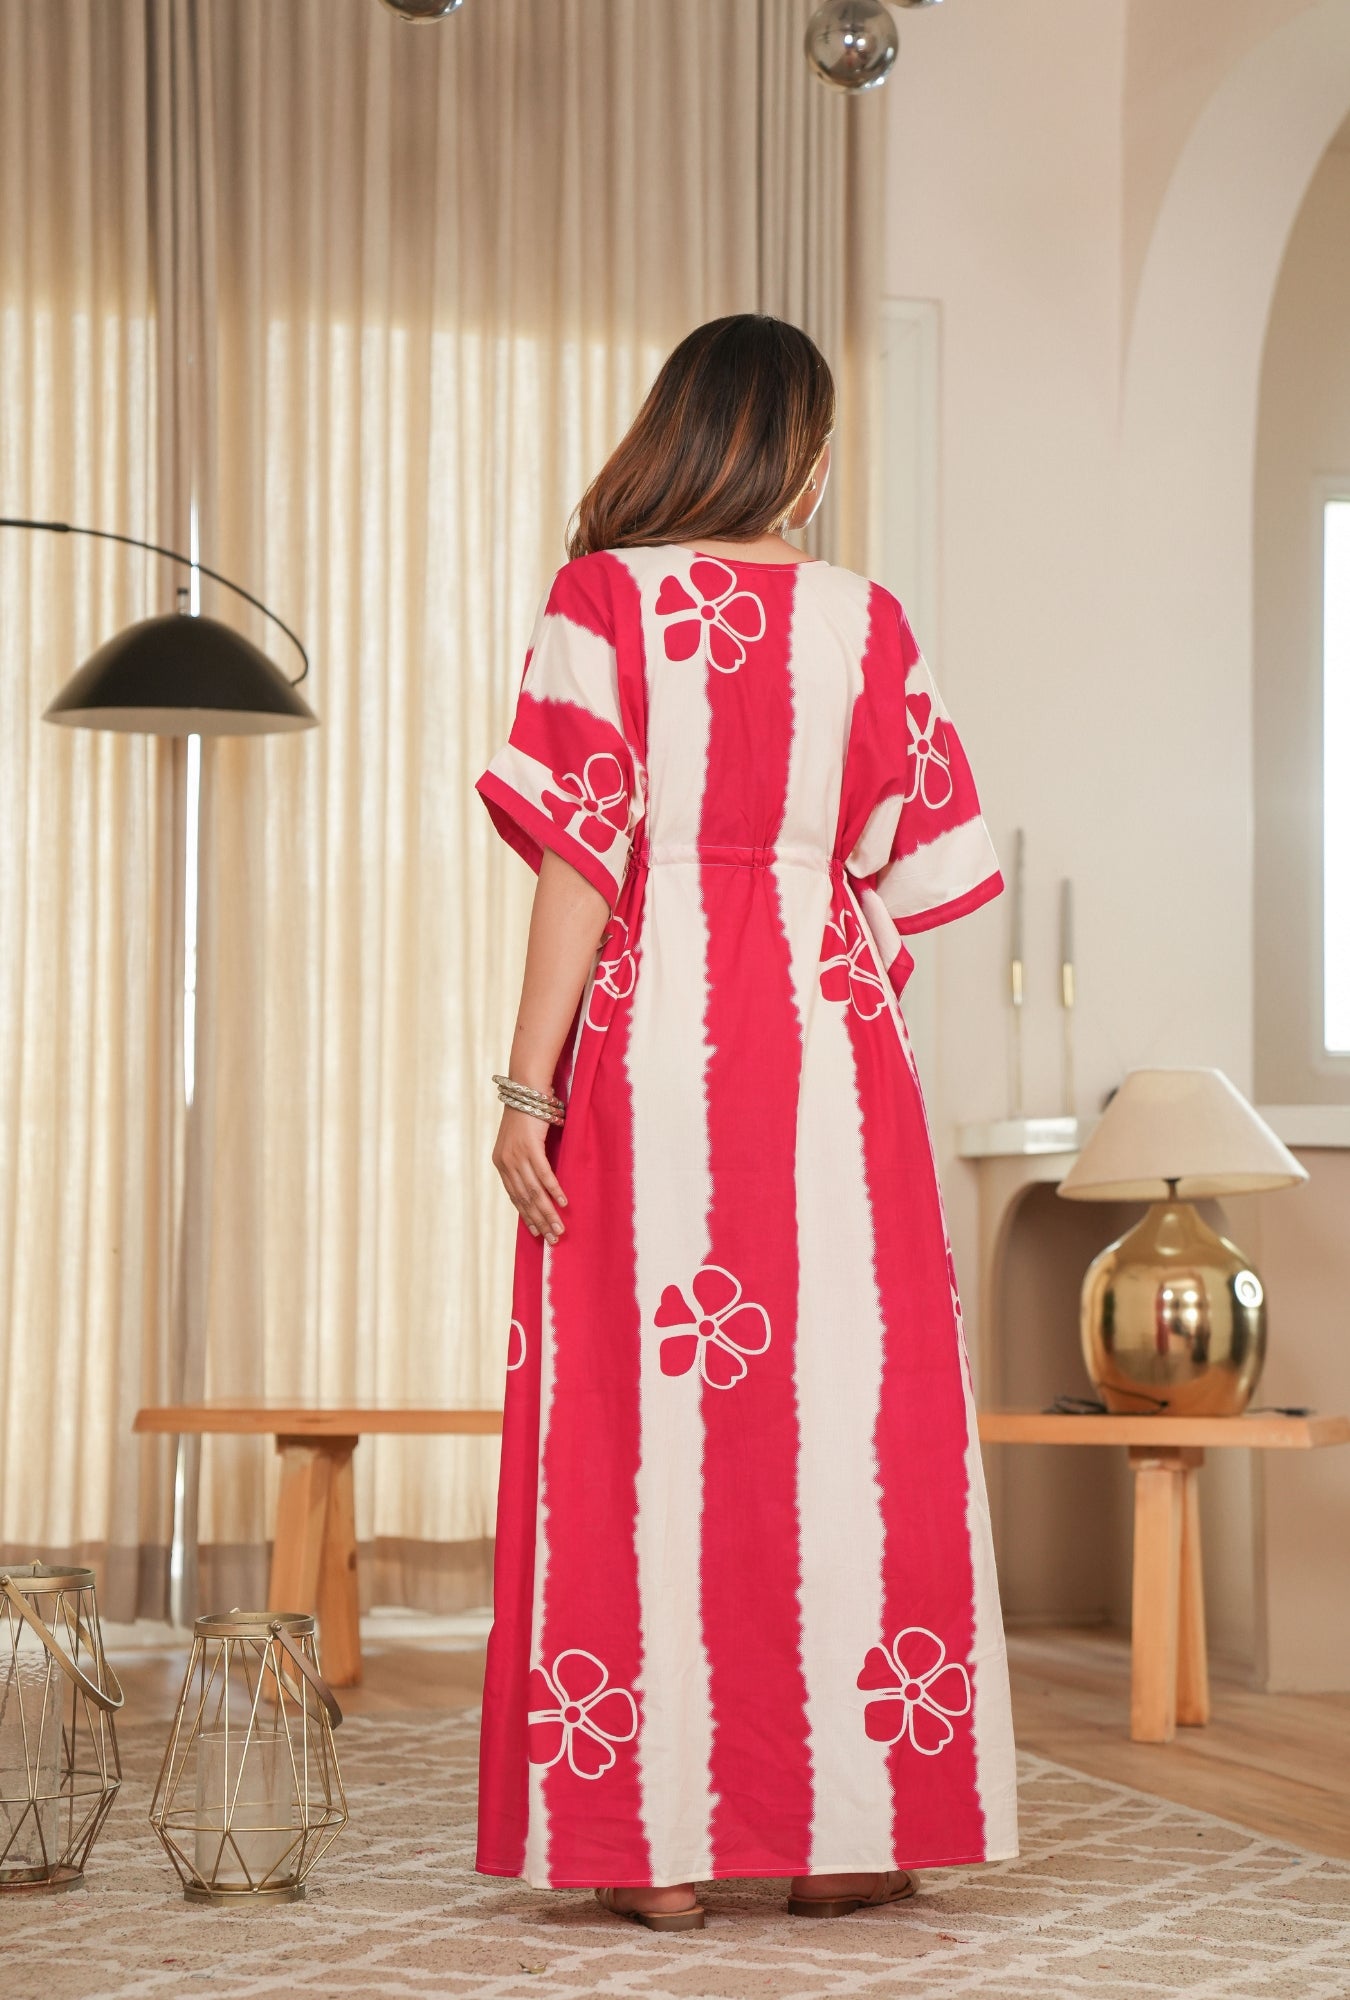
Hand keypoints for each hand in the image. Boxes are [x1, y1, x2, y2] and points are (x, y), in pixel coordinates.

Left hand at [492, 1107, 568, 1243]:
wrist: (526, 1091)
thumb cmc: (528, 1115)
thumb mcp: (522, 1142)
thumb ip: (526, 1161)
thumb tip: (540, 1182)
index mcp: (501, 1163)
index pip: (515, 1197)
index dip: (527, 1216)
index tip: (538, 1232)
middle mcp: (506, 1162)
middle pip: (524, 1199)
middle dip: (540, 1221)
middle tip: (553, 1238)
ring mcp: (517, 1155)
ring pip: (533, 1191)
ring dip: (548, 1212)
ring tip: (560, 1228)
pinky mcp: (529, 1147)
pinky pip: (543, 1174)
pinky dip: (554, 1190)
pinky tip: (563, 1202)